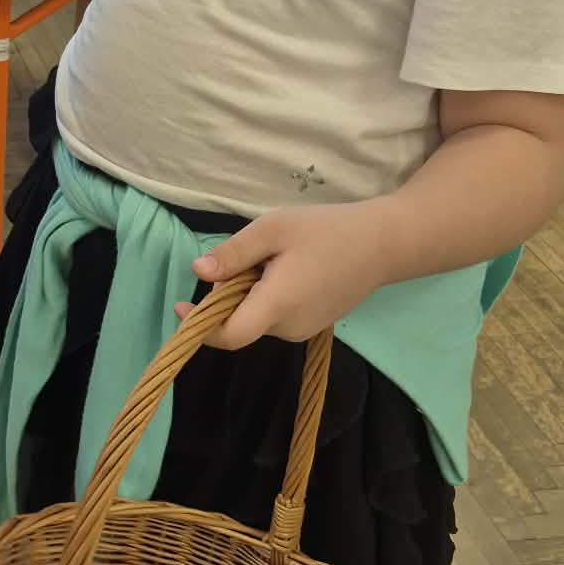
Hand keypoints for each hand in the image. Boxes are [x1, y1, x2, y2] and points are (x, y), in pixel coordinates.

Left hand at [174, 202, 393, 350]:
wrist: (383, 244)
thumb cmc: (327, 230)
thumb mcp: (273, 229)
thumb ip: (234, 253)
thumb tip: (197, 273)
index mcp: (277, 304)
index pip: (230, 336)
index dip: (199, 327)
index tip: (180, 306)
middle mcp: (288, 327)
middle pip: (240, 322)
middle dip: (228, 295)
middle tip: (249, 254)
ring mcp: (303, 330)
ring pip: (257, 318)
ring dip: (249, 294)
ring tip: (275, 257)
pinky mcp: (313, 326)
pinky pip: (275, 316)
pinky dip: (267, 297)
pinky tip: (289, 268)